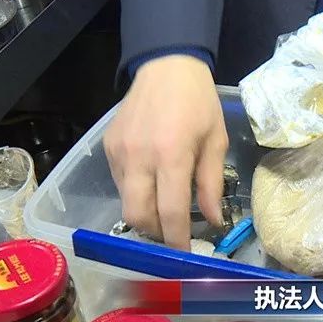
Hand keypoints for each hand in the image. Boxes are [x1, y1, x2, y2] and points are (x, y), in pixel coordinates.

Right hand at [103, 55, 227, 249]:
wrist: (166, 66)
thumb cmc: (199, 103)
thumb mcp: (215, 141)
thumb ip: (211, 184)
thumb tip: (213, 221)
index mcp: (171, 155)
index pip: (170, 211)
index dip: (177, 240)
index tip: (185, 255)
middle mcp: (139, 157)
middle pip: (137, 216)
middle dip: (155, 234)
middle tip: (173, 234)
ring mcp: (118, 153)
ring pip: (125, 202)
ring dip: (145, 213)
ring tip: (165, 207)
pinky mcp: (107, 148)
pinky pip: (120, 183)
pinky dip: (136, 193)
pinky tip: (152, 182)